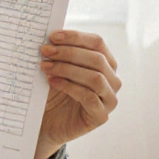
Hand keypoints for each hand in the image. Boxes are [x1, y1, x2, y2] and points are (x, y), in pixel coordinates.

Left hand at [36, 29, 120, 154]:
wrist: (46, 122)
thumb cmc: (53, 91)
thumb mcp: (56, 67)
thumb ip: (59, 52)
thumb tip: (50, 36)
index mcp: (106, 62)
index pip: (97, 43)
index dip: (75, 37)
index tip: (52, 37)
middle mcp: (112, 80)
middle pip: (97, 59)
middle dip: (68, 52)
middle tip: (45, 51)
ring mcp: (109, 99)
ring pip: (96, 78)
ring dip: (68, 69)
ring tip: (46, 67)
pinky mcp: (101, 116)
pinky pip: (90, 98)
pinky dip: (69, 87)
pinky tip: (52, 82)